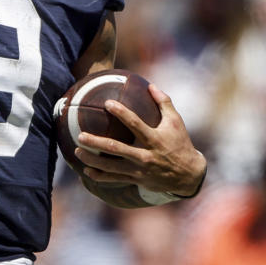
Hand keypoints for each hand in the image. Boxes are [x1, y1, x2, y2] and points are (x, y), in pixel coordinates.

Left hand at [74, 84, 205, 196]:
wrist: (188, 175)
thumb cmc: (180, 143)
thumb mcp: (176, 122)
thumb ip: (164, 102)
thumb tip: (151, 85)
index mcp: (154, 139)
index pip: (135, 124)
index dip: (121, 113)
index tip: (107, 103)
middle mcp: (145, 155)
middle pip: (117, 149)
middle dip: (97, 142)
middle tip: (80, 135)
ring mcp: (139, 170)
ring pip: (111, 167)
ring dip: (92, 160)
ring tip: (77, 152)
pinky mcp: (136, 180)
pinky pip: (115, 179)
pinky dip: (99, 176)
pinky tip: (86, 171)